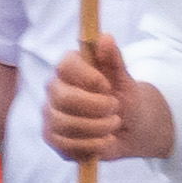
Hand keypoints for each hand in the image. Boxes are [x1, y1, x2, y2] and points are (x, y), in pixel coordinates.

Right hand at [37, 34, 164, 162]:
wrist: (130, 128)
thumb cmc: (123, 99)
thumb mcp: (125, 79)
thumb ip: (114, 59)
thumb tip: (105, 37)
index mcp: (71, 70)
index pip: (65, 66)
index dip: (88, 77)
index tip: (107, 86)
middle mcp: (55, 90)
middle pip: (63, 98)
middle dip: (96, 107)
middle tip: (116, 108)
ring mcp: (51, 114)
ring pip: (64, 123)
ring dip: (98, 127)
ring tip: (114, 124)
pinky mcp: (52, 138)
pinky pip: (64, 144)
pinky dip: (91, 145)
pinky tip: (105, 140)